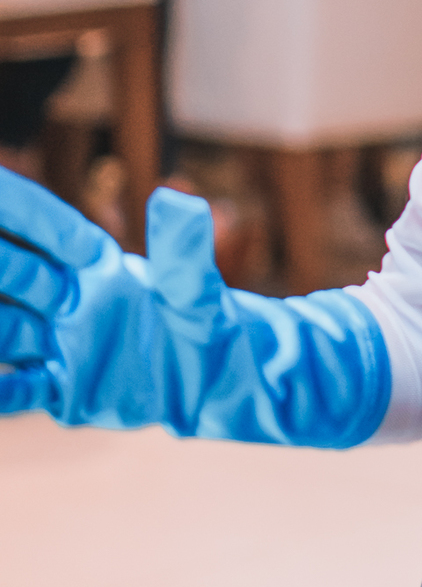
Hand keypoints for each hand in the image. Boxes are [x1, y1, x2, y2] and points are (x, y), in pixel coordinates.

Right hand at [0, 176, 389, 444]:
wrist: (233, 387)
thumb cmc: (224, 334)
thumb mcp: (204, 298)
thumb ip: (184, 253)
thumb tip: (175, 198)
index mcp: (105, 268)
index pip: (48, 230)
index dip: (15, 205)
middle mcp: (75, 301)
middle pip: (11, 271)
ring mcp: (66, 344)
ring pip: (2, 327)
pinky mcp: (67, 388)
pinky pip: (16, 388)